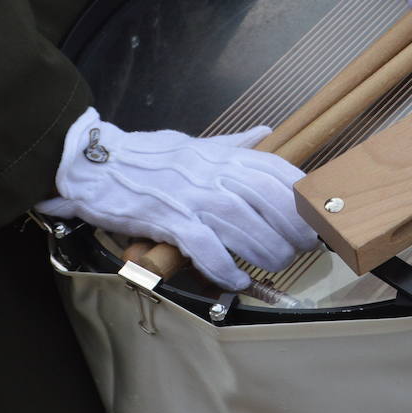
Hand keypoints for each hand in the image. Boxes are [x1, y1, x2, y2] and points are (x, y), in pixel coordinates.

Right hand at [36, 108, 318, 290]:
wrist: (96, 164)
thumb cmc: (149, 158)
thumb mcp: (196, 144)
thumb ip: (234, 144)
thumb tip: (265, 133)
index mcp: (221, 155)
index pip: (273, 170)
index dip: (299, 195)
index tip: (314, 215)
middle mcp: (211, 173)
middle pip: (265, 200)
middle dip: (291, 228)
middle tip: (302, 248)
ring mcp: (190, 196)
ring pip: (241, 224)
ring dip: (265, 250)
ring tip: (276, 264)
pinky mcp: (168, 219)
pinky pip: (204, 245)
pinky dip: (224, 266)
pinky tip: (236, 279)